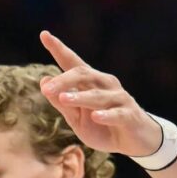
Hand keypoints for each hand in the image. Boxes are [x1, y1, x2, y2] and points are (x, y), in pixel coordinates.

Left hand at [38, 30, 162, 157]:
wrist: (132, 142)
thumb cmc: (101, 127)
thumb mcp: (76, 118)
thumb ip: (61, 102)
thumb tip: (44, 80)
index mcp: (91, 83)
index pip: (73, 63)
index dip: (59, 49)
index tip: (44, 35)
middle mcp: (105, 85)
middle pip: (84, 75)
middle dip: (64, 80)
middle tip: (46, 89)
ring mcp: (118, 99)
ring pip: (98, 95)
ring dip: (80, 97)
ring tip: (64, 98)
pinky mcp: (129, 115)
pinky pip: (117, 114)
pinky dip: (106, 115)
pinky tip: (96, 116)